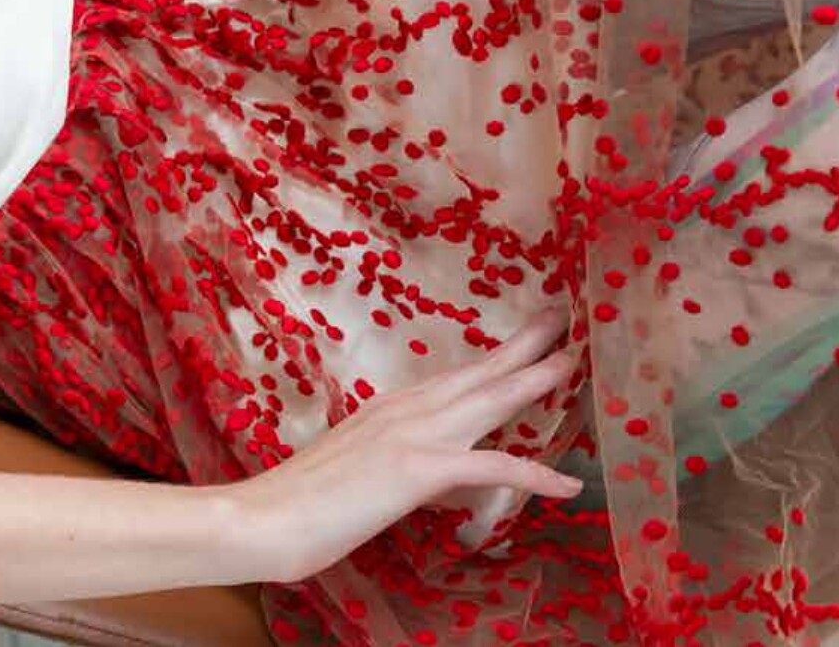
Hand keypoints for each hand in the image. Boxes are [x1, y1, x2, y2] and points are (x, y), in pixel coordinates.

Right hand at [227, 309, 583, 583]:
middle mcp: (404, 411)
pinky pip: (491, 468)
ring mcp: (411, 435)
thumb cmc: (302, 500)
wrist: (266, 515)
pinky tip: (567, 485)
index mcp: (389, 409)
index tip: (524, 339)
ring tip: (572, 363)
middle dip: (523, 348)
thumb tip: (424, 478)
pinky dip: (533, 474)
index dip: (492, 359)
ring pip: (487, 401)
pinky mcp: (417, 468)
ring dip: (533, 381)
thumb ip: (393, 463)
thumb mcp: (357, 471)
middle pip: (476, 374)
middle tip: (562, 321)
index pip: (453, 378)